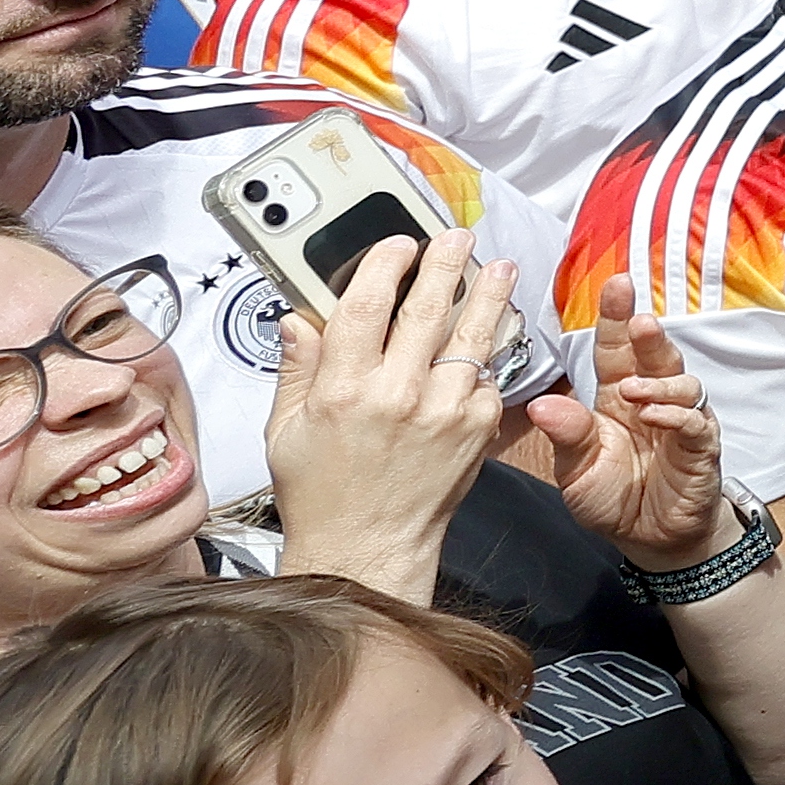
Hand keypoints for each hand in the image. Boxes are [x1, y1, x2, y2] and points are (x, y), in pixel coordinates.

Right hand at [264, 229, 524, 594]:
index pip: (363, 305)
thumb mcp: (284, 431)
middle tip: (456, 237)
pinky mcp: (475, 426)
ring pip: (470, 334)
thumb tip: (296, 318)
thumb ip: (296, 369)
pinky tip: (500, 326)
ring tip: (498, 267)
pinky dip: (493, 348)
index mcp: (341, 390)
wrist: (368, 547)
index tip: (397, 244)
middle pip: (425, 308)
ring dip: (488, 294)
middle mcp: (395, 394)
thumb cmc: (323, 494)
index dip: (383, 264)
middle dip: (444, 263)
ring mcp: (442, 409)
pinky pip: (488, 374)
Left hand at [532, 276, 734, 564]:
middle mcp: (651, 402)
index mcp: (616, 399)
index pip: (616, 350)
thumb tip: (541, 405)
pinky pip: (696, 422)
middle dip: (649, 334)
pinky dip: (677, 416)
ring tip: (633, 390)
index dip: (616, 318)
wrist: (649, 540)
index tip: (617, 284)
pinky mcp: (701, 449)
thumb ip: (566, 436)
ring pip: (682, 383)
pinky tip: (655, 416)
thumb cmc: (612, 498)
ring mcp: (680, 423)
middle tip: (638, 318)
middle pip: (655, 356)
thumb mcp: (576, 470)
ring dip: (658, 381)